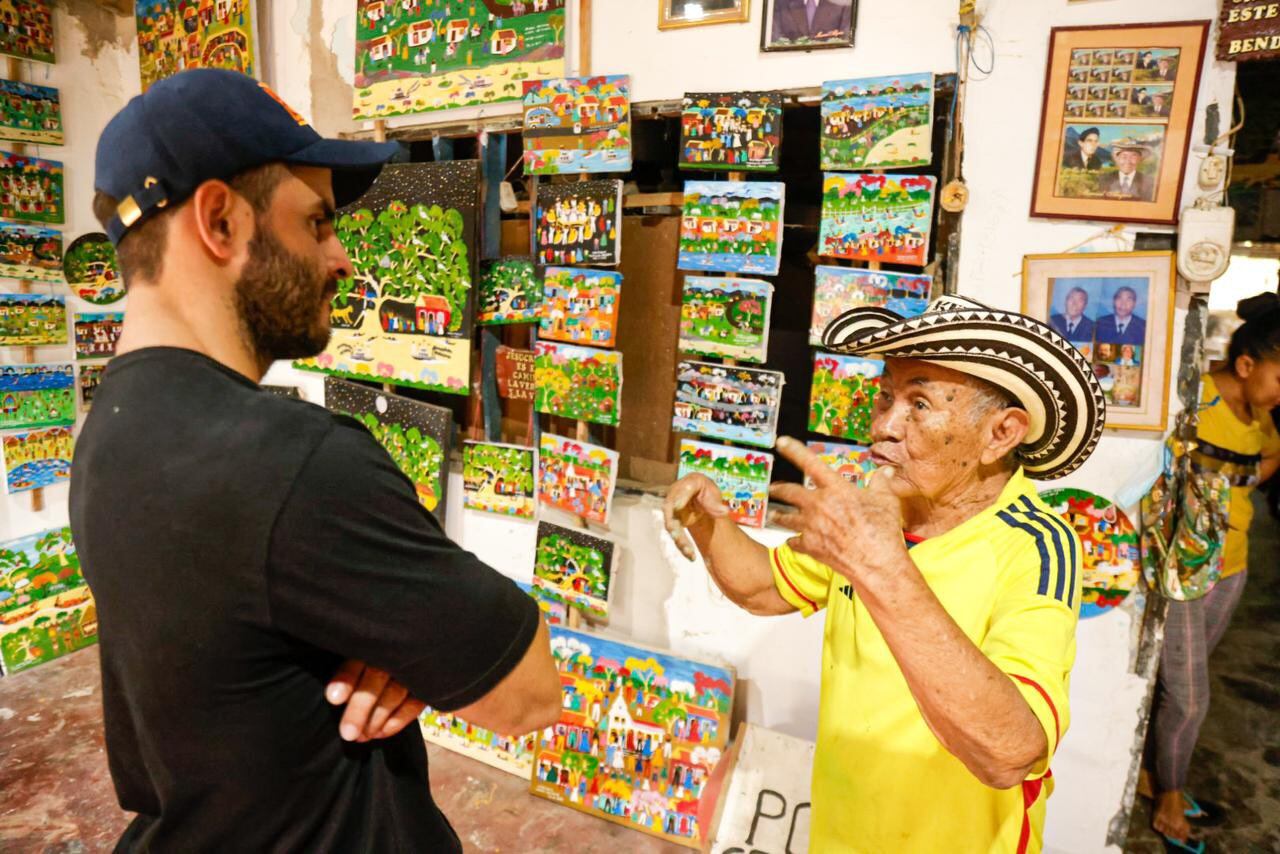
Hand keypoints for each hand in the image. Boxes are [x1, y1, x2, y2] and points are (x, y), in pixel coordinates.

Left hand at [326, 659, 425, 742]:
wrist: (418, 656)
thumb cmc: (371, 664)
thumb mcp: (358, 661)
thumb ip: (348, 672)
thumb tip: (333, 697)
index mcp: (371, 645)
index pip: (357, 660)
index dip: (346, 679)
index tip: (334, 699)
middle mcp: (393, 654)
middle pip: (376, 679)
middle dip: (359, 708)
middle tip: (348, 733)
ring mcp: (411, 670)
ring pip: (394, 694)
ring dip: (376, 719)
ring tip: (362, 736)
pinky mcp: (425, 687)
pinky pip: (413, 705)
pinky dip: (398, 721)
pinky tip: (381, 733)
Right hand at [662, 472, 728, 560]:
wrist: (700, 499)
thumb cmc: (707, 493)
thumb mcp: (714, 494)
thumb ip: (716, 504)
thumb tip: (723, 512)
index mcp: (689, 482)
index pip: (683, 489)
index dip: (679, 497)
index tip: (677, 506)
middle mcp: (676, 494)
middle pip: (669, 508)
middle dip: (671, 521)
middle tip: (674, 533)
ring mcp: (672, 509)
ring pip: (671, 525)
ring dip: (679, 538)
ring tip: (688, 551)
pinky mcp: (674, 522)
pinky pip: (677, 534)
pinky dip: (683, 545)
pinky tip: (691, 556)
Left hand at [768, 437, 905, 581]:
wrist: (875, 562)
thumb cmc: (882, 529)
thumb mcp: (886, 500)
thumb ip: (881, 483)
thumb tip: (886, 471)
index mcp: (835, 489)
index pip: (810, 463)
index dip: (794, 451)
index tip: (781, 442)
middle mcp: (818, 504)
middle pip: (790, 493)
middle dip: (778, 489)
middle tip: (772, 488)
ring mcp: (811, 526)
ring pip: (786, 518)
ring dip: (778, 515)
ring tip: (773, 514)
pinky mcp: (810, 546)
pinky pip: (794, 542)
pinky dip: (792, 541)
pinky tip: (791, 542)